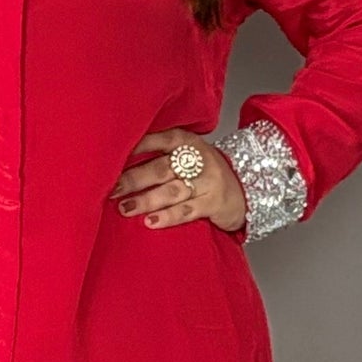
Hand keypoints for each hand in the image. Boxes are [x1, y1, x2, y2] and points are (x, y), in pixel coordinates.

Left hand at [109, 127, 246, 232]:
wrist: (247, 188)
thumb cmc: (207, 172)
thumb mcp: (189, 154)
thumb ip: (162, 155)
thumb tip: (119, 164)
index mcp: (188, 142)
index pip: (161, 139)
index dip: (139, 146)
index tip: (114, 156)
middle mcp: (198, 159)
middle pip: (162, 168)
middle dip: (135, 179)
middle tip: (113, 189)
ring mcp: (208, 182)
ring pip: (172, 191)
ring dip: (146, 200)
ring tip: (125, 208)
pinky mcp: (213, 203)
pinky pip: (187, 211)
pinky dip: (168, 217)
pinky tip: (151, 222)